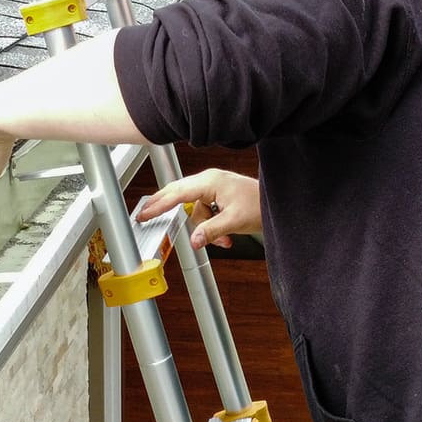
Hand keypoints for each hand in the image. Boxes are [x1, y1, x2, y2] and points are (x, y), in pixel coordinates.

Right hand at [133, 168, 260, 249]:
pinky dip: (212, 227)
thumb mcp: (233, 221)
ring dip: (205, 229)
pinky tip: (226, 236)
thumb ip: (210, 231)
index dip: (159, 204)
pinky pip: (205, 212)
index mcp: (210, 181)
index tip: (144, 213)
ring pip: (195, 210)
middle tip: (145, 217)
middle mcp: (209, 180)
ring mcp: (213, 187)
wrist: (278, 202)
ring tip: (223, 240)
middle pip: (179, 195)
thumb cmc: (259, 204)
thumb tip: (193, 241)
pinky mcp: (217, 195)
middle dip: (167, 209)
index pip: (177, 193)